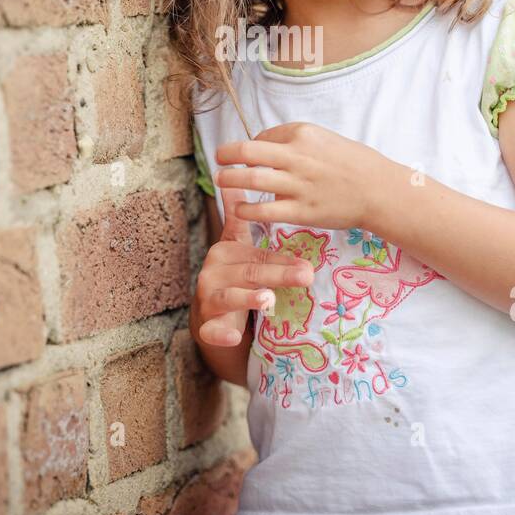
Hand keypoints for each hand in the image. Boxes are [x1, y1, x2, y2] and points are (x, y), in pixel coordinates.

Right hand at [192, 183, 314, 347]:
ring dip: (249, 299)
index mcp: (226, 250)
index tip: (309, 262)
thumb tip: (239, 179)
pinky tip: (234, 335)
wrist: (212, 315)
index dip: (282, 257)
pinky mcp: (205, 325)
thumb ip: (241, 218)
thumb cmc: (234, 276)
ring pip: (229, 297)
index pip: (258, 251)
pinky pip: (212, 330)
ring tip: (269, 299)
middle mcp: (214, 271)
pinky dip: (221, 332)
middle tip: (307, 275)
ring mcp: (208, 298)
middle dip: (278, 274)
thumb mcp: (241, 247)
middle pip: (249, 271)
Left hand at [213, 121, 389, 231]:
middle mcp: (298, 157)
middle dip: (226, 155)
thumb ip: (296, 142)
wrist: (379, 190)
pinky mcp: (301, 211)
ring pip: (251, 180)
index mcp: (303, 134)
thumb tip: (265, 146)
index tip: (248, 155)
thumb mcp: (325, 139)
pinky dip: (246, 209)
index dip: (250, 146)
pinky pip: (264, 210)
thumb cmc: (354, 164)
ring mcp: (298, 185)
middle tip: (219, 160)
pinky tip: (240, 208)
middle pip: (248, 152)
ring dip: (229, 179)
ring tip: (221, 180)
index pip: (263, 137)